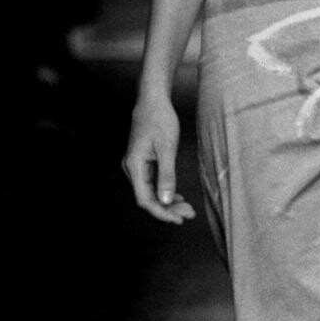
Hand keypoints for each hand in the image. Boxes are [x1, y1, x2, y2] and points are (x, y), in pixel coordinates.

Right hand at [124, 91, 195, 222]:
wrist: (152, 101)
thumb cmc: (160, 120)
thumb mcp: (167, 149)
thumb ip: (167, 176)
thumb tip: (167, 200)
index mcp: (134, 166)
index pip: (145, 200)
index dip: (162, 213)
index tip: (178, 219)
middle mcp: (131, 169)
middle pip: (148, 199)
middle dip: (168, 209)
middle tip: (188, 215)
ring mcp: (135, 167)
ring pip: (150, 192)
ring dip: (168, 202)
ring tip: (186, 209)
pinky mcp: (142, 164)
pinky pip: (152, 184)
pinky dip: (165, 191)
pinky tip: (177, 197)